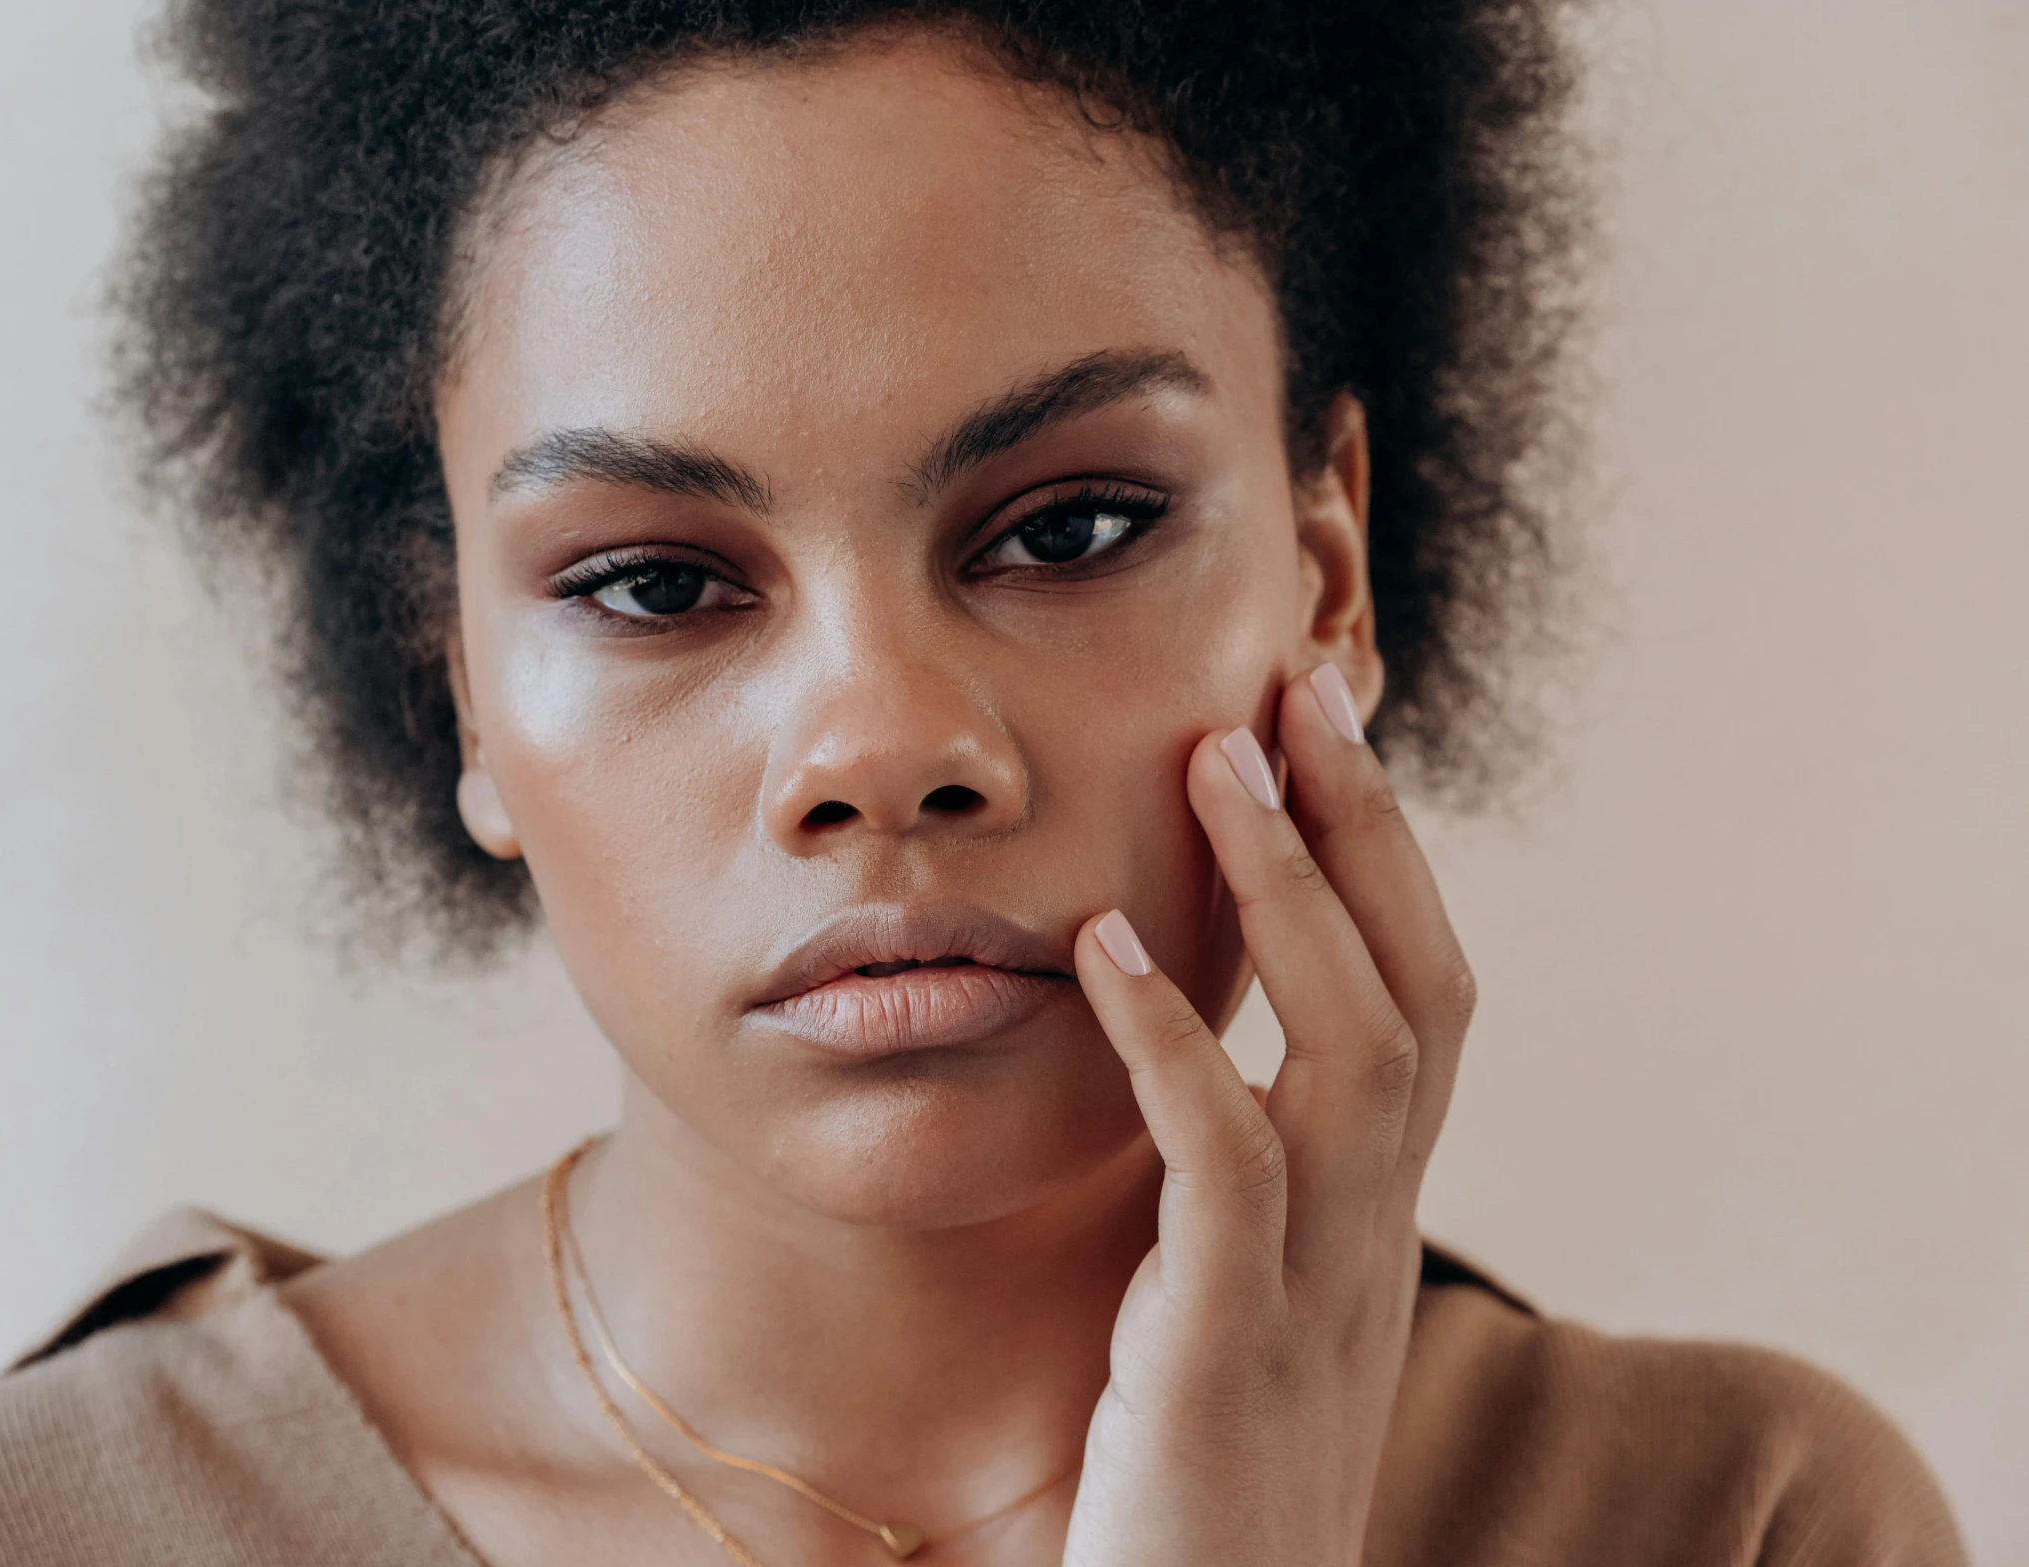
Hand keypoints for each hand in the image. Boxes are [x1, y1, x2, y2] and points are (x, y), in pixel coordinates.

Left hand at [1061, 664, 1475, 1566]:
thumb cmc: (1188, 1488)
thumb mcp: (1223, 1313)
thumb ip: (1227, 1200)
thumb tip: (1184, 1076)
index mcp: (1372, 1225)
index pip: (1417, 1004)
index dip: (1381, 860)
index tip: (1317, 729)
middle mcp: (1374, 1243)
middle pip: (1421, 991)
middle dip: (1364, 830)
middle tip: (1295, 683)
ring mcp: (1316, 1297)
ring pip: (1358, 1053)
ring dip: (1292, 894)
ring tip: (1219, 759)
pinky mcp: (1225, 1356)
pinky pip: (1225, 1167)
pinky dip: (1174, 1043)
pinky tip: (1108, 946)